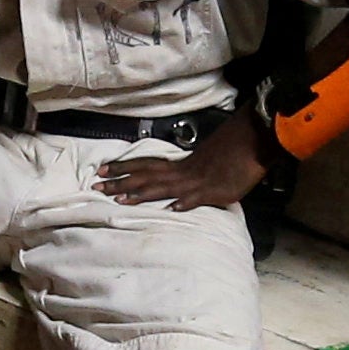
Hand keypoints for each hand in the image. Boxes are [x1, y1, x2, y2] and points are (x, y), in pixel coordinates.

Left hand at [96, 111, 275, 212]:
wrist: (251, 141)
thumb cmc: (231, 152)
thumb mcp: (206, 163)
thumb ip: (191, 175)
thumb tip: (178, 189)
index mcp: (180, 165)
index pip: (145, 165)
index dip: (124, 167)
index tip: (103, 169)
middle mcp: (182, 172)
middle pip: (146, 176)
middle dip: (121, 182)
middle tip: (97, 186)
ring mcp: (195, 182)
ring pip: (163, 187)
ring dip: (141, 193)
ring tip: (120, 199)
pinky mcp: (213, 191)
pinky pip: (196, 198)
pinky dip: (183, 202)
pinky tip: (171, 209)